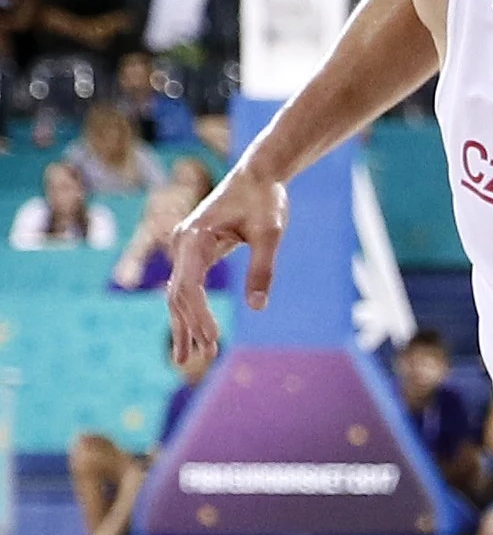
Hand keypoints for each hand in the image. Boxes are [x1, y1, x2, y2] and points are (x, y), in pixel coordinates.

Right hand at [168, 163, 286, 363]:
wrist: (257, 175)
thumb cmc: (265, 200)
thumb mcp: (271, 233)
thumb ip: (263, 269)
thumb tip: (257, 307)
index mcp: (195, 237)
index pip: (190, 286)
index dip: (199, 316)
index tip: (212, 341)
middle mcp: (182, 242)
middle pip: (179, 293)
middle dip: (190, 327)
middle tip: (204, 359)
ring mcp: (184, 246)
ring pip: (178, 292)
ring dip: (185, 324)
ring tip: (186, 359)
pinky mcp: (193, 250)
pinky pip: (187, 284)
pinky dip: (189, 310)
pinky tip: (193, 333)